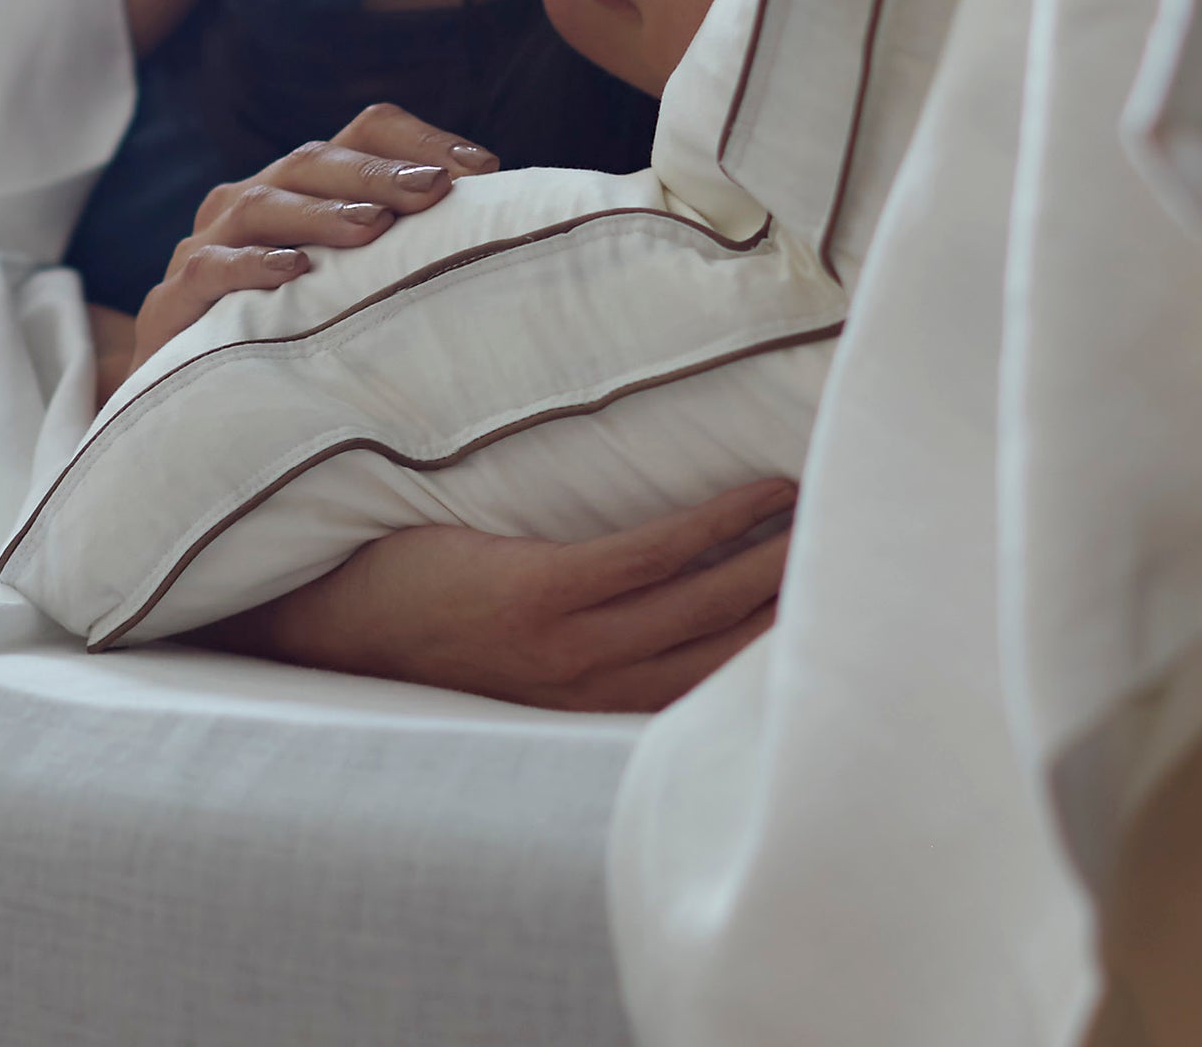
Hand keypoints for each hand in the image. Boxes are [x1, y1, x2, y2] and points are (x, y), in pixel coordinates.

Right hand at [119, 102, 498, 394]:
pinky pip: (210, 268)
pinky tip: (292, 272)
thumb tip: (508, 236)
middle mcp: (251, 202)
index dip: (421, 140)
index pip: (363, 132)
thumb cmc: (294, 346)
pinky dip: (250, 265)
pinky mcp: (173, 302)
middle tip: (436, 190)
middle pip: (312, 160)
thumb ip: (409, 254)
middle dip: (378, 172)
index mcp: (303, 188)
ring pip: (260, 203)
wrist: (187, 417)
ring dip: (321, 212)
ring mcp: (205, 247)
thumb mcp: (357, 291)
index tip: (484, 170)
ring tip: (373, 227)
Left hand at [192, 476, 799, 711]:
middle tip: (874, 562)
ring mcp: (570, 645)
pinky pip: (653, 554)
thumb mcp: (514, 663)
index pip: (707, 692)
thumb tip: (653, 604)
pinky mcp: (541, 595)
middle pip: (727, 655)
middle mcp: (591, 692)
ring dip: (780, 559)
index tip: (844, 623)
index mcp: (587, 710)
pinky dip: (717, 524)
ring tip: (838, 517)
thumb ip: (587, 647)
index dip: (779, 659)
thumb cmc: (419, 629)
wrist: (327, 627)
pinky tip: (761, 490)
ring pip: (705, 604)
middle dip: (804, 610)